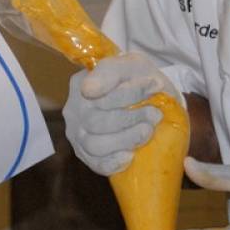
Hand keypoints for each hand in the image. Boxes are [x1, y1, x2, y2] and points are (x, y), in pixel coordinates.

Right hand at [61, 52, 179, 175]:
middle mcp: (75, 111)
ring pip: (95, 145)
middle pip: (95, 122)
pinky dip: (115, 162)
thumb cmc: (139, 80)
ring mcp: (78, 135)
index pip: (97, 92)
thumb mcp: (131, 64)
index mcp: (81, 84)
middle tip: (155, 115)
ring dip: (127, 139)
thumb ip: (110, 71)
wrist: (151, 101)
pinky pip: (97, 164)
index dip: (129, 93)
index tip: (155, 86)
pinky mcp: (88, 156)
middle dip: (130, 119)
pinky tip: (131, 155)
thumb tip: (89, 90)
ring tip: (148, 131)